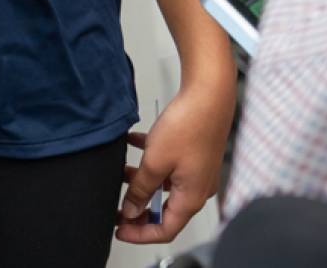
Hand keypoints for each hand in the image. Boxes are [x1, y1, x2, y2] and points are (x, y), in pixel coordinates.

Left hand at [115, 75, 234, 244]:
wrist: (208, 93)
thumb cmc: (190, 125)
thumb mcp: (155, 161)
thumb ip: (141, 188)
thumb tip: (131, 209)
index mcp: (190, 198)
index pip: (164, 230)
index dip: (139, 233)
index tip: (119, 229)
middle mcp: (197, 188)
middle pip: (165, 210)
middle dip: (139, 209)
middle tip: (118, 208)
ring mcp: (197, 170)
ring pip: (164, 184)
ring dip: (142, 181)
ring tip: (121, 172)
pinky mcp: (194, 153)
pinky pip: (169, 164)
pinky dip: (151, 160)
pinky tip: (134, 144)